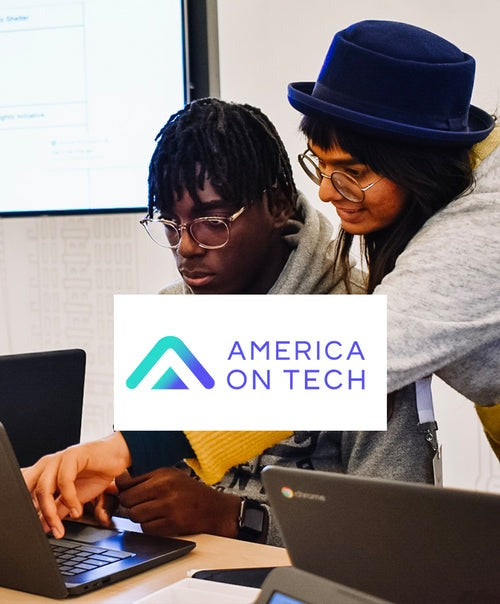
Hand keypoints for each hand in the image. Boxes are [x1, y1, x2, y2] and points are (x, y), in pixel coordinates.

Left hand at [22, 432, 130, 537]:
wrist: (118, 456)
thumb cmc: (97, 472)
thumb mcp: (75, 497)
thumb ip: (59, 510)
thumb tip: (45, 527)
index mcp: (45, 472)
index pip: (25, 491)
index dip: (27, 510)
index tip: (39, 529)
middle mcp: (48, 464)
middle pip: (30, 490)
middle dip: (35, 513)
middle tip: (48, 529)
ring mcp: (59, 459)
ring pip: (44, 487)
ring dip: (50, 512)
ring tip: (61, 526)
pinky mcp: (72, 455)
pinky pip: (64, 480)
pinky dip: (69, 499)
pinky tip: (78, 509)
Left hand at [115, 467, 240, 537]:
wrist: (215, 509)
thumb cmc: (191, 493)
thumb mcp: (172, 476)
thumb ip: (148, 479)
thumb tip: (120, 485)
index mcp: (162, 474)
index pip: (127, 482)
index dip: (123, 491)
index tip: (127, 494)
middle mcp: (165, 487)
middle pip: (127, 500)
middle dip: (129, 505)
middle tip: (138, 506)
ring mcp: (169, 506)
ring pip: (135, 515)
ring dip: (139, 517)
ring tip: (151, 513)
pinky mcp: (172, 524)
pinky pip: (147, 529)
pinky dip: (149, 527)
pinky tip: (159, 521)